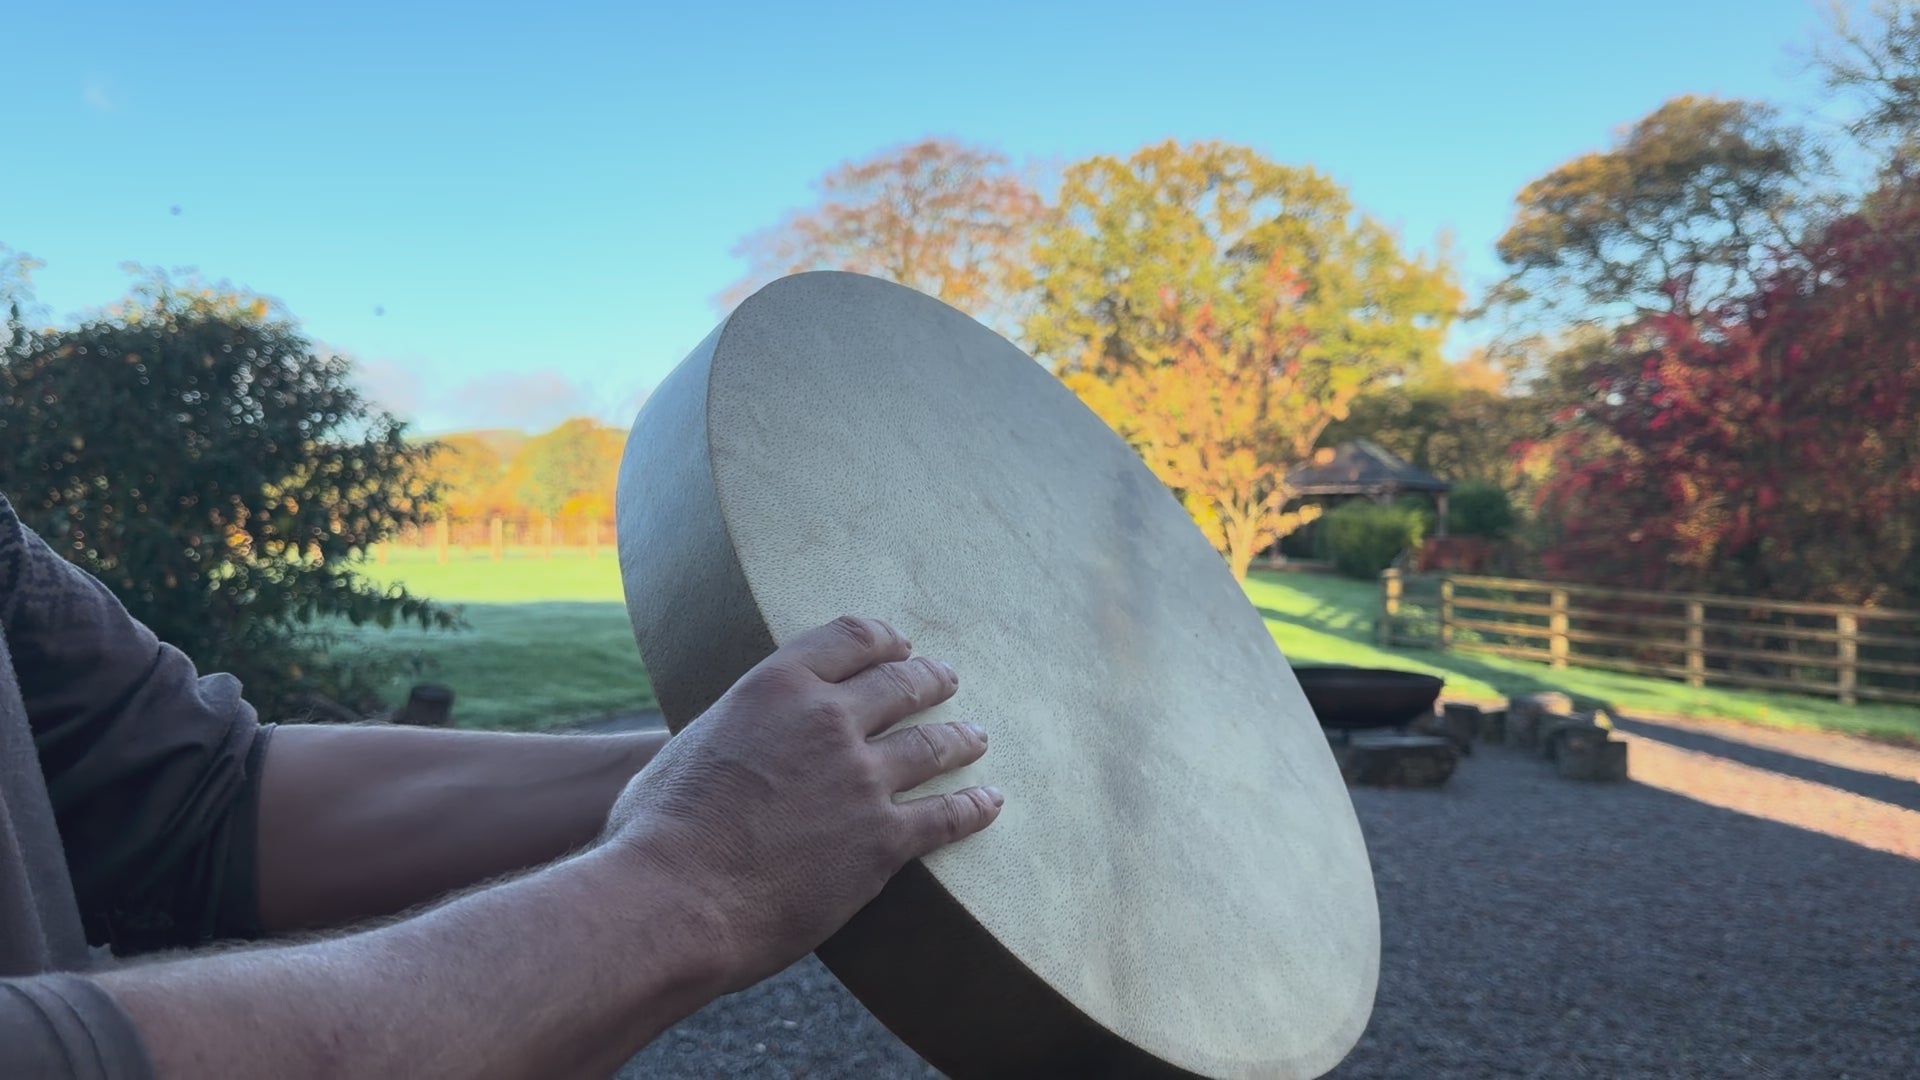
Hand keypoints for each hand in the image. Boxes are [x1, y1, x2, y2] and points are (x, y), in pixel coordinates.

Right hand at [601, 616, 1001, 991]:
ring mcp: (862, 779)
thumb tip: (729, 743)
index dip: (883, 639)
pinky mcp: (883, 840)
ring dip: (961, 738)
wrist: (676, 899)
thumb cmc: (656, 832)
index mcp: (775, 687)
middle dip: (930, 678)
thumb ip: (727, 732)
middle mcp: (828, 720)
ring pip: (933, 745)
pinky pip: (946, 817)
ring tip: (976, 736)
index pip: (849, 639)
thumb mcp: (685, 749)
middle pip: (901, 683)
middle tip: (946, 679)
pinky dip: (974, 807)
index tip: (899, 645)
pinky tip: (990, 803)